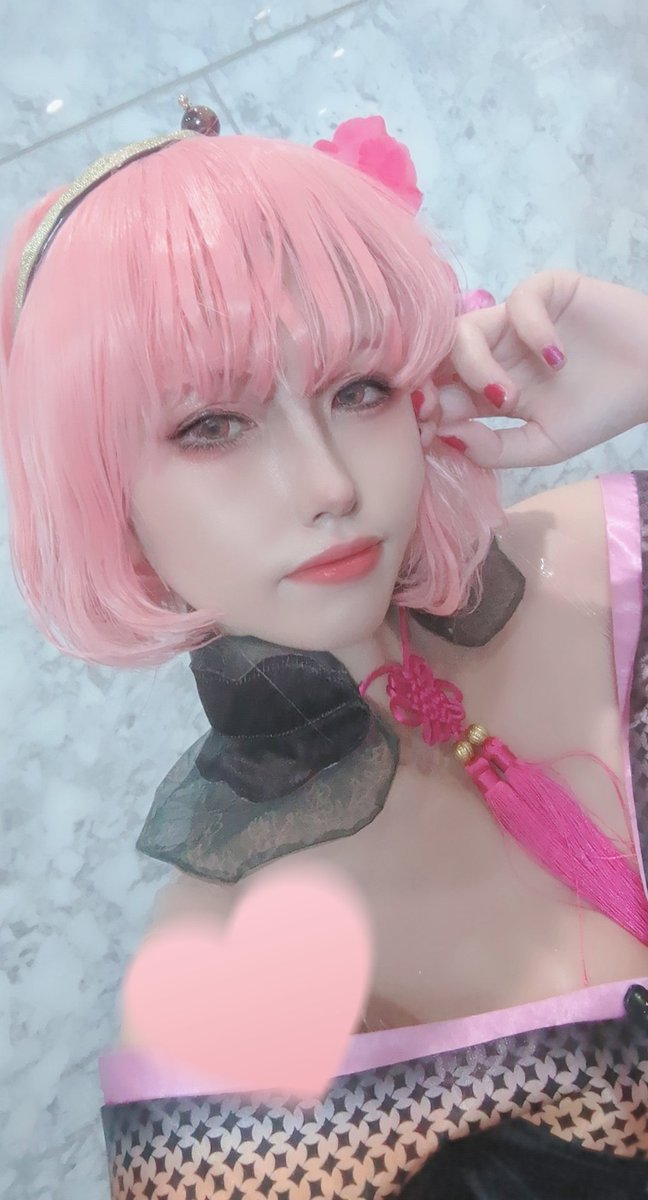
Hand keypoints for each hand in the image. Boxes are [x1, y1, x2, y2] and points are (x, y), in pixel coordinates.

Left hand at [417, 270, 647, 467]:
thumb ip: (495, 449)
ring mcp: (515, 322)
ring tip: (509, 398)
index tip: (428, 432)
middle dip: (430, 384)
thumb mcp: (544, 445)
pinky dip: (530, 329)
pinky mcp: (546, 292)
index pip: (438, 393)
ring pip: (466, 329)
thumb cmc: (601, 411)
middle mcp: (494, 353)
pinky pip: (518, 300)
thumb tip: (446, 439)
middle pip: (439, 359)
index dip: (424, 410)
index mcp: (487, 390)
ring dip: (475, 366)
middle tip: (439, 410)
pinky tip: (556, 358)